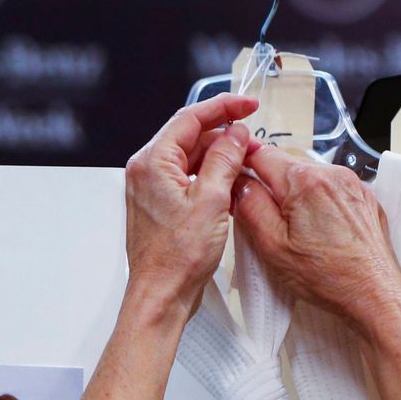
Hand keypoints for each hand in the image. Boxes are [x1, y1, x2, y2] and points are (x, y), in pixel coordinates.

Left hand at [123, 93, 262, 325]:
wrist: (161, 295)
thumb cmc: (177, 258)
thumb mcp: (211, 200)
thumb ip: (224, 159)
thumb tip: (236, 133)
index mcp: (152, 162)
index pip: (190, 117)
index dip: (223, 107)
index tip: (248, 104)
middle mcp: (146, 171)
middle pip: (190, 136)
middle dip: (224, 136)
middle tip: (253, 142)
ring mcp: (151, 189)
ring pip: (191, 158)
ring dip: (219, 158)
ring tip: (246, 165)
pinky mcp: (160, 206)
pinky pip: (188, 179)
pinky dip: (210, 178)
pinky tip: (231, 186)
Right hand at [233, 146, 400, 339]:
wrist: (374, 293)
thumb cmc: (327, 276)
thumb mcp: (272, 246)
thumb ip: (250, 207)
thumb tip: (239, 183)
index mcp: (304, 181)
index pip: (260, 153)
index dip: (242, 166)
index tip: (236, 183)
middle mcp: (331, 173)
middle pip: (286, 164)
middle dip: (270, 185)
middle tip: (265, 219)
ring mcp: (352, 183)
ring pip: (308, 177)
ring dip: (295, 195)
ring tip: (295, 231)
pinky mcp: (363, 197)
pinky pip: (330, 189)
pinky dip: (317, 202)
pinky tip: (319, 231)